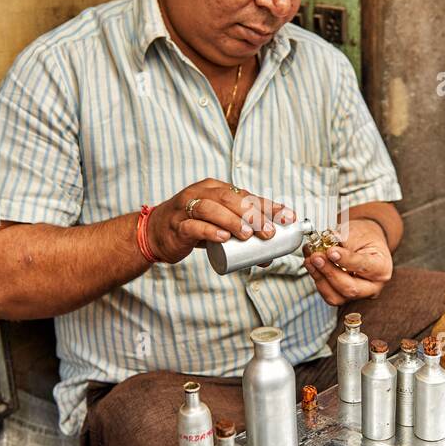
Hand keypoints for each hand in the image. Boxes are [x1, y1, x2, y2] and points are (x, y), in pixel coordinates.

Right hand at [146, 178, 294, 263]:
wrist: (156, 233)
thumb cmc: (193, 227)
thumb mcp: (218, 226)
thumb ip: (241, 236)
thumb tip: (269, 257)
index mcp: (216, 188)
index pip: (247, 195)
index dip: (269, 206)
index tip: (288, 217)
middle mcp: (201, 193)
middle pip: (230, 198)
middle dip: (252, 214)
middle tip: (268, 232)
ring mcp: (186, 208)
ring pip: (211, 209)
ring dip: (231, 221)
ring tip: (247, 235)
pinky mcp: (176, 225)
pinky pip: (193, 226)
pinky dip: (209, 231)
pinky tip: (222, 238)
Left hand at [302, 218, 393, 304]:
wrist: (365, 241)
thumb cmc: (364, 237)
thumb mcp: (357, 232)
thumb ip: (342, 240)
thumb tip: (325, 244)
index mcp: (381, 268)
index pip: (364, 266)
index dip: (345, 260)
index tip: (331, 251)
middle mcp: (373, 286)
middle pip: (350, 289)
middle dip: (330, 273)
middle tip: (316, 257)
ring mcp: (358, 294)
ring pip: (337, 297)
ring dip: (320, 279)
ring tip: (311, 261)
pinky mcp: (344, 296)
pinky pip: (329, 295)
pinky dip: (318, 281)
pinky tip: (312, 267)